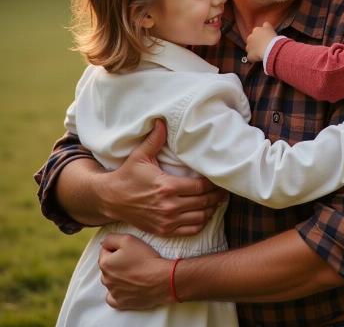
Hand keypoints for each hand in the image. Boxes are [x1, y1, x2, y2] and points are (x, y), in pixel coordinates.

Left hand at [99, 234, 171, 309]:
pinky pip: (113, 297)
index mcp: (105, 263)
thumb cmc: (145, 258)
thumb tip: (103, 243)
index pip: (105, 251)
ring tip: (133, 271)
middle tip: (132, 259)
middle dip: (116, 262)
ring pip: (111, 281)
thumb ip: (111, 238)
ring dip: (118, 276)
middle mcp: (105, 279)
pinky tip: (126, 287)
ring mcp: (113, 292)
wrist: (161, 278)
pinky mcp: (120, 303)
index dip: (117, 247)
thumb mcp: (128, 239)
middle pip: (107, 266)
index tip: (129, 249)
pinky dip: (118, 292)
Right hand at [100, 120, 227, 235]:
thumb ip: (155, 139)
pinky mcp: (163, 230)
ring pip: (200, 217)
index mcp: (167, 186)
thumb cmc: (127, 175)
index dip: (213, 183)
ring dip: (212, 209)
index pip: (200, 186)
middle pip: (203, 202)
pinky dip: (201, 223)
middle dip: (217, 195)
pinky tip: (205, 214)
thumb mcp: (140, 155)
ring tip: (218, 200)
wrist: (111, 199)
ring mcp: (167, 221)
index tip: (220, 177)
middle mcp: (169, 206)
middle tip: (225, 189)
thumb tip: (162, 120)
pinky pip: (190, 230)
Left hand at [246, 22, 276, 61]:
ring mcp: (248, 47)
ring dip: (254, 50)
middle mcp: (250, 37)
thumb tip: (265, 24)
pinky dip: (254, 58)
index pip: (256, 32)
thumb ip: (266, 25)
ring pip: (250, 48)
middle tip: (263, 46)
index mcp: (255, 30)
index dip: (260, 36)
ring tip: (261, 53)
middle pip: (251, 40)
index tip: (264, 39)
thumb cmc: (272, 37)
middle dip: (255, 43)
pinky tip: (259, 58)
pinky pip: (251, 57)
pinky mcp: (249, 55)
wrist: (270, 48)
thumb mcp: (270, 28)